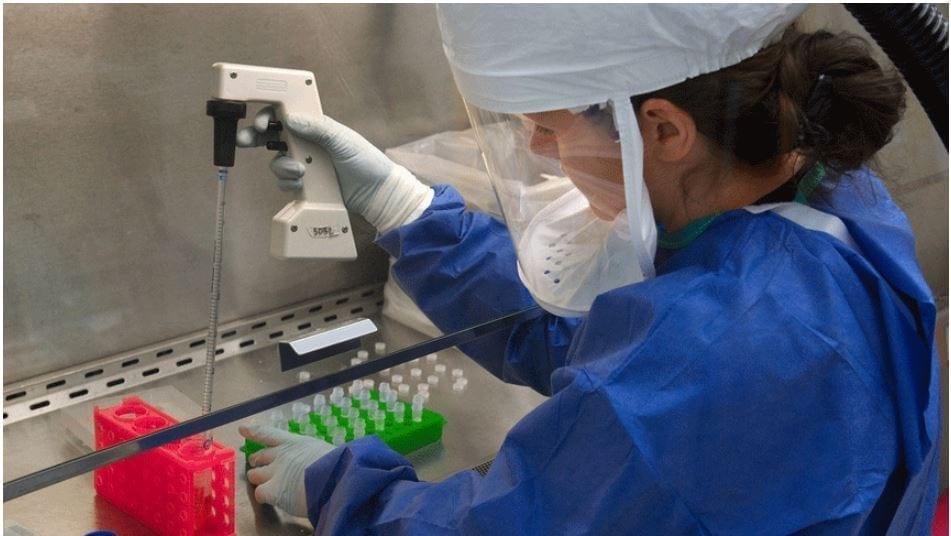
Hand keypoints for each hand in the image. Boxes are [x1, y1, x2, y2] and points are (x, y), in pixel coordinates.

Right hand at [237, 107, 393, 214]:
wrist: (375, 193)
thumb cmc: (364, 160)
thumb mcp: (342, 140)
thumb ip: (317, 128)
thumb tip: (290, 118)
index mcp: (313, 126)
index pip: (283, 114)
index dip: (267, 115)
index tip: (261, 123)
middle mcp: (305, 143)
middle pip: (270, 136)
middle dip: (254, 137)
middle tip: (244, 141)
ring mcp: (303, 164)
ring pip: (276, 162)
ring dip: (282, 166)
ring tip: (300, 172)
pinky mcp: (304, 184)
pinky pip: (284, 182)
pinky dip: (289, 183)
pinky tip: (302, 184)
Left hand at [239, 424, 335, 517]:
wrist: (336, 477)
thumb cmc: (337, 464)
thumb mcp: (322, 451)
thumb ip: (309, 455)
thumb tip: (310, 463)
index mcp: (294, 443)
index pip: (268, 434)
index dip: (253, 431)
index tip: (242, 429)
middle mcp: (280, 455)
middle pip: (258, 457)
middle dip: (257, 462)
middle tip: (258, 467)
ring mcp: (274, 472)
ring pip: (255, 475)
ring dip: (259, 479)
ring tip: (267, 485)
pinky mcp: (273, 490)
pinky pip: (260, 493)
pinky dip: (265, 496)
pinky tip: (273, 498)